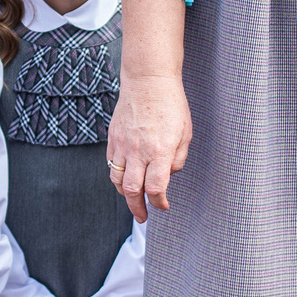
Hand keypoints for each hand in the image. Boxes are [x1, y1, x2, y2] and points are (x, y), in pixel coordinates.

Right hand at [109, 71, 192, 220]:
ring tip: (133, 200)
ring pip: (117, 180)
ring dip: (125, 195)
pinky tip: (125, 177)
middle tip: (142, 217)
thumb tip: (168, 174)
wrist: (148, 79)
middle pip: (132, 190)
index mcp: (160, 150)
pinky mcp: (113, 137)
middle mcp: (139, 150)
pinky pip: (111, 164)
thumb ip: (178, 159)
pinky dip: (117, 176)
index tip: (163, 206)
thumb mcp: (185, 133)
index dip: (159, 202)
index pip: (155, 188)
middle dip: (137, 208)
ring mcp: (123, 144)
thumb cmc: (171, 104)